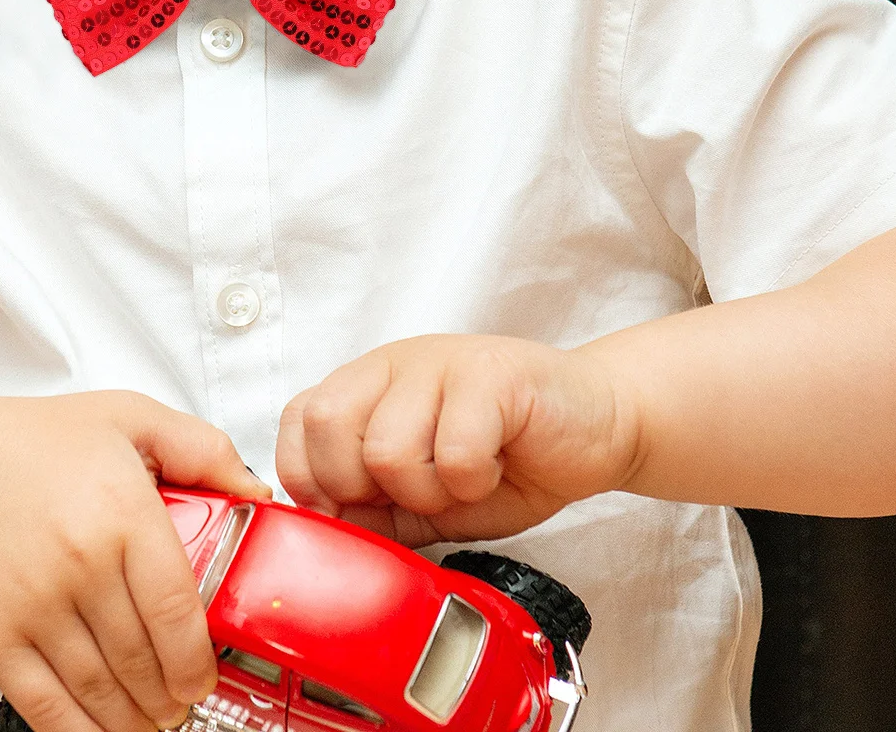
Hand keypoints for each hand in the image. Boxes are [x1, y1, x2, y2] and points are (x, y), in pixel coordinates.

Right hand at [0, 391, 266, 731]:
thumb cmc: (35, 443)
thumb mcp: (128, 417)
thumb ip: (201, 448)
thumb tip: (256, 493)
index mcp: (120, 508)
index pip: (176, 606)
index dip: (198, 656)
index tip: (206, 673)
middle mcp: (79, 560)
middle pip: (141, 657)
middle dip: (171, 694)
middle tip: (184, 701)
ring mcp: (32, 604)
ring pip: (99, 689)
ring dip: (133, 719)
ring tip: (153, 720)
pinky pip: (44, 705)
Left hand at [276, 336, 636, 545]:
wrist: (598, 426)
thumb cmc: (509, 459)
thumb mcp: (425, 497)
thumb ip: (372, 509)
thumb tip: (323, 534)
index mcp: (370, 384)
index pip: (297, 420)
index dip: (312, 478)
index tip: (354, 510)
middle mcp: (396, 364)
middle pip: (327, 426)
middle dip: (362, 486)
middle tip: (417, 492)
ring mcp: (441, 363)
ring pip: (387, 448)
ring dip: (429, 489)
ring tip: (465, 478)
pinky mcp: (491, 375)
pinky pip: (453, 452)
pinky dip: (474, 481)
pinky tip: (497, 465)